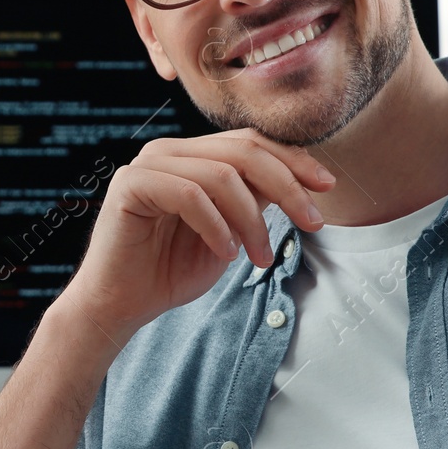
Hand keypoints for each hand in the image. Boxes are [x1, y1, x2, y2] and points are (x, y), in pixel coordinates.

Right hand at [61, 128, 334, 340]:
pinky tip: (226, 254)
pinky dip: (217, 227)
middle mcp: (169, 151)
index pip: (251, 143)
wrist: (120, 305)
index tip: (327, 188)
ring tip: (259, 259)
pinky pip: (190, 194)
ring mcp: (147, 163)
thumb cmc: (170, 271)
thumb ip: (255, 201)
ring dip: (252, 221)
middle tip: (312, 224)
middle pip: (243, 151)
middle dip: (288, 186)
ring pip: (222, 174)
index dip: (294, 161)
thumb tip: (301, 179)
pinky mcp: (130, 184)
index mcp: (192, 155)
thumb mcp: (230, 232)